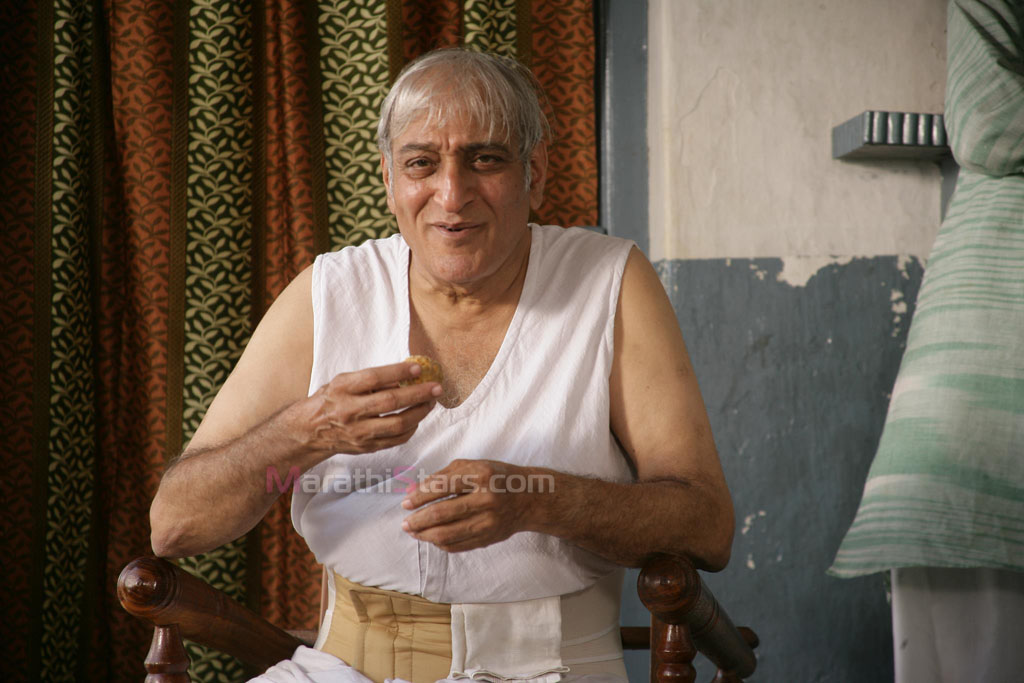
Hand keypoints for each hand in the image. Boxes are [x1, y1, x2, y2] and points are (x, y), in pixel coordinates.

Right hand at [304, 361, 440, 454]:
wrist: (310, 430)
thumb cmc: (331, 400)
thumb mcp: (343, 382)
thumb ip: (371, 380)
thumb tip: (404, 376)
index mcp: (342, 388)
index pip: (374, 378)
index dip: (398, 372)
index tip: (418, 368)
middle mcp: (349, 410)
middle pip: (390, 402)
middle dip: (418, 394)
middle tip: (436, 388)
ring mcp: (358, 432)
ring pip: (398, 424)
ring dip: (420, 412)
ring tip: (430, 402)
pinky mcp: (366, 447)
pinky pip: (397, 439)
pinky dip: (411, 428)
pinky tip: (417, 418)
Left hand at [400, 459, 537, 551]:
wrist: (530, 497)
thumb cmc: (497, 477)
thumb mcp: (473, 466)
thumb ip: (442, 476)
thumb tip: (412, 491)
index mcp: (481, 475)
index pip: (441, 486)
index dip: (419, 496)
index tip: (405, 503)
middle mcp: (486, 499)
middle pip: (442, 513)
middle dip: (418, 520)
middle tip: (405, 523)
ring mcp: (489, 521)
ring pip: (448, 534)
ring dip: (425, 535)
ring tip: (414, 532)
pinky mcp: (489, 538)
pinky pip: (458, 545)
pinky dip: (441, 543)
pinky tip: (432, 538)